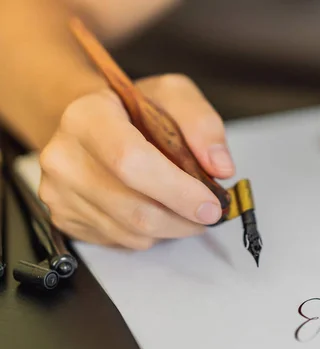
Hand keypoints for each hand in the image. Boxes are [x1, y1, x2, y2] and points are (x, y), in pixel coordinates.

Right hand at [38, 74, 233, 248]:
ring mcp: (59, 192)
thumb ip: (203, 126)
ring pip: (131, 232)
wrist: (92, 124)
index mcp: (88, 116)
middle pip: (134, 208)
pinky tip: (156, 209)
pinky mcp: (64, 218)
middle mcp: (64, 156)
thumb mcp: (174, 96)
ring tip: (186, 209)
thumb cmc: (134, 110)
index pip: (131, 161)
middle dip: (183, 218)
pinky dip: (150, 234)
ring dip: (171, 229)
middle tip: (209, 213)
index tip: (210, 204)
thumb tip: (221, 167)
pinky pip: (121, 241)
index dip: (177, 190)